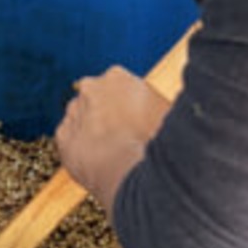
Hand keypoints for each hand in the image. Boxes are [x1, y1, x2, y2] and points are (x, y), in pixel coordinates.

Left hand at [55, 65, 170, 211]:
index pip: (119, 86)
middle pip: (97, 99)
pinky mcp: (62, 137)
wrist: (128, 171)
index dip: (129, 105)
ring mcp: (73, 111)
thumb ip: (163, 103)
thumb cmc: (157, 142)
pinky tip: (98, 162)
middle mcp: (90, 87)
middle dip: (107, 114)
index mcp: (118, 76)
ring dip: (92, 132)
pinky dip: (80, 149)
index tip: (137, 122)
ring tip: (112, 154)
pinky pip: (70, 141)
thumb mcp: (171, 113)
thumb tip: (184, 104)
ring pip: (81, 119)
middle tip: (125, 138)